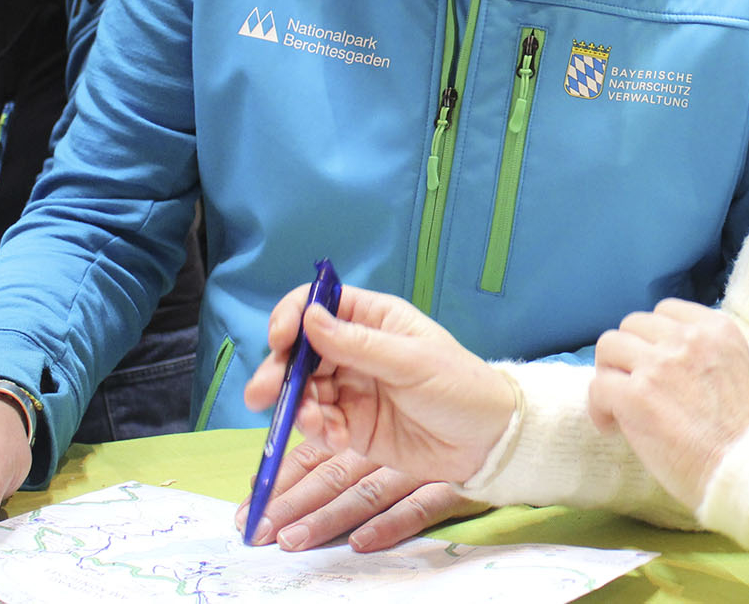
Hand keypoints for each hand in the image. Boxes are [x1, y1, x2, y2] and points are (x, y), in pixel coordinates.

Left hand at [235, 442, 487, 550]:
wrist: (502, 426)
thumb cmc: (435, 425)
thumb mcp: (381, 426)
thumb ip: (332, 440)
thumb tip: (269, 481)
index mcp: (365, 429)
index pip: (314, 454)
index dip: (280, 478)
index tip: (248, 504)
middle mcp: (385, 448)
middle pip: (331, 475)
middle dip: (291, 502)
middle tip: (257, 532)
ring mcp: (418, 467)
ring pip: (366, 493)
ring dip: (328, 518)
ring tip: (293, 540)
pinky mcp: (450, 484)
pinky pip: (419, 506)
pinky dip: (391, 524)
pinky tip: (364, 542)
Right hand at [243, 284, 516, 485]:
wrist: (487, 441)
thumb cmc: (460, 387)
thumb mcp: (412, 362)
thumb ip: (359, 344)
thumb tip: (309, 317)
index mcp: (374, 320)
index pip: (319, 306)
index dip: (293, 317)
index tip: (280, 338)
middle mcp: (355, 351)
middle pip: (299, 353)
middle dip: (278, 372)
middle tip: (262, 395)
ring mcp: (351, 390)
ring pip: (302, 391)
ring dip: (296, 406)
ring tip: (314, 423)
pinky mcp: (351, 427)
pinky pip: (318, 425)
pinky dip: (318, 431)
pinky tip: (338, 438)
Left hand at [588, 299, 748, 510]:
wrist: (744, 469)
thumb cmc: (742, 435)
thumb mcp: (734, 370)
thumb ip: (701, 355)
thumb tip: (657, 358)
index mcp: (717, 329)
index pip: (665, 310)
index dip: (652, 338)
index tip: (654, 364)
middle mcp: (688, 338)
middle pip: (632, 324)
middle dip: (628, 354)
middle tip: (632, 385)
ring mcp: (660, 364)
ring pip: (609, 345)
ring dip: (609, 373)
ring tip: (618, 403)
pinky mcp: (637, 395)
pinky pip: (598, 385)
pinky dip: (599, 407)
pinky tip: (612, 427)